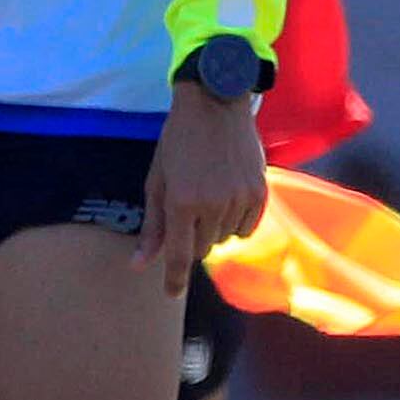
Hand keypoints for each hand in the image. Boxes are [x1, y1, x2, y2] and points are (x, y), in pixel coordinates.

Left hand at [141, 84, 268, 294]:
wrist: (216, 105)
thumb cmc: (178, 142)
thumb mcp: (156, 181)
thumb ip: (152, 226)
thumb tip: (139, 264)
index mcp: (180, 202)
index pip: (178, 255)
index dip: (174, 279)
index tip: (171, 294)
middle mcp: (212, 205)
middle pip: (202, 248)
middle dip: (192, 238)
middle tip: (187, 210)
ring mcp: (239, 199)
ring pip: (224, 239)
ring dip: (214, 228)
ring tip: (207, 195)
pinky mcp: (260, 193)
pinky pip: (247, 228)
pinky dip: (235, 222)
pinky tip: (227, 197)